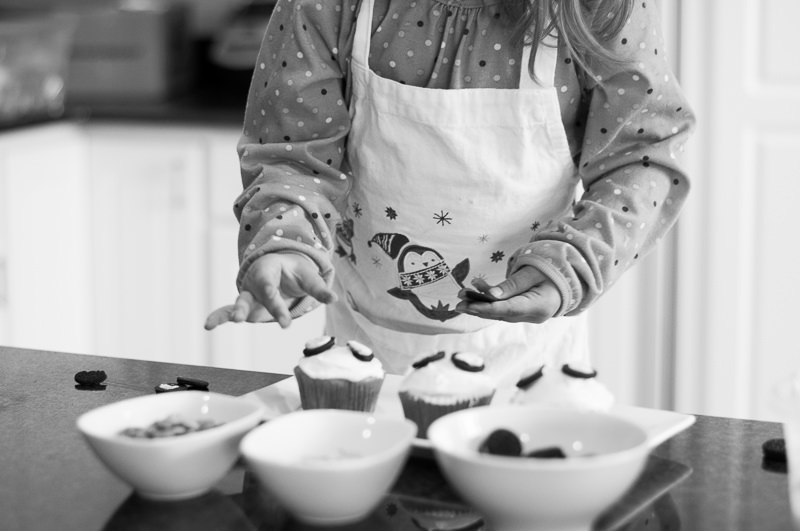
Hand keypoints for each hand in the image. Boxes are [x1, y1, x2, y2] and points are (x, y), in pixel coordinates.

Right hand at [204, 253, 336, 329]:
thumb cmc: (294, 271)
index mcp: (268, 270)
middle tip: (243, 320)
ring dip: (232, 312)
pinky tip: (208, 325)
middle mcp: (254, 281)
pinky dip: (218, 317)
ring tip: (217, 323)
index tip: (285, 324)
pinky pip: (227, 310)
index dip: (276, 306)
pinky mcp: (244, 304)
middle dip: (247, 307)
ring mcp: (248, 293)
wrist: (280, 266)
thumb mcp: (307, 276)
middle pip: (251, 295)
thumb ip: (318, 288)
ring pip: (239, 303)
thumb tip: (333, 299)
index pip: (270, 288)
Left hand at [455, 266, 560, 323]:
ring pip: (500, 313)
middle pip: (502, 313)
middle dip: (478, 308)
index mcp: (540, 306)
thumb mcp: (532, 273)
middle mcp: (533, 316)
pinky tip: (476, 292)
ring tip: (462, 297)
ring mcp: (527, 317)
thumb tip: (490, 295)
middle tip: (458, 302)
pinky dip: (489, 302)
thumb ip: (512, 285)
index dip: (488, 308)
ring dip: (480, 305)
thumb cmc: (551, 272)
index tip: (470, 305)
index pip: (509, 309)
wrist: (566, 281)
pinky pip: (504, 309)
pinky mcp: (522, 314)